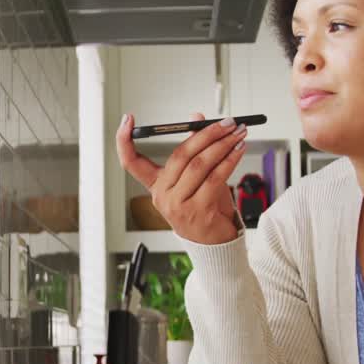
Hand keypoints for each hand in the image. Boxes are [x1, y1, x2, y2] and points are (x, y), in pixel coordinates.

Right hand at [115, 111, 248, 244]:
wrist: (215, 244)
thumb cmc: (205, 209)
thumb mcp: (198, 177)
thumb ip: (195, 148)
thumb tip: (196, 118)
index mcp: (156, 185)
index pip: (131, 162)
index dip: (124, 141)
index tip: (128, 120)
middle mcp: (162, 195)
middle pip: (179, 155)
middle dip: (205, 134)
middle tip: (225, 122)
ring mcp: (178, 205)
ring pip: (200, 164)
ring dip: (222, 145)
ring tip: (237, 134)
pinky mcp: (198, 211)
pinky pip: (215, 178)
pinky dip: (229, 160)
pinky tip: (238, 150)